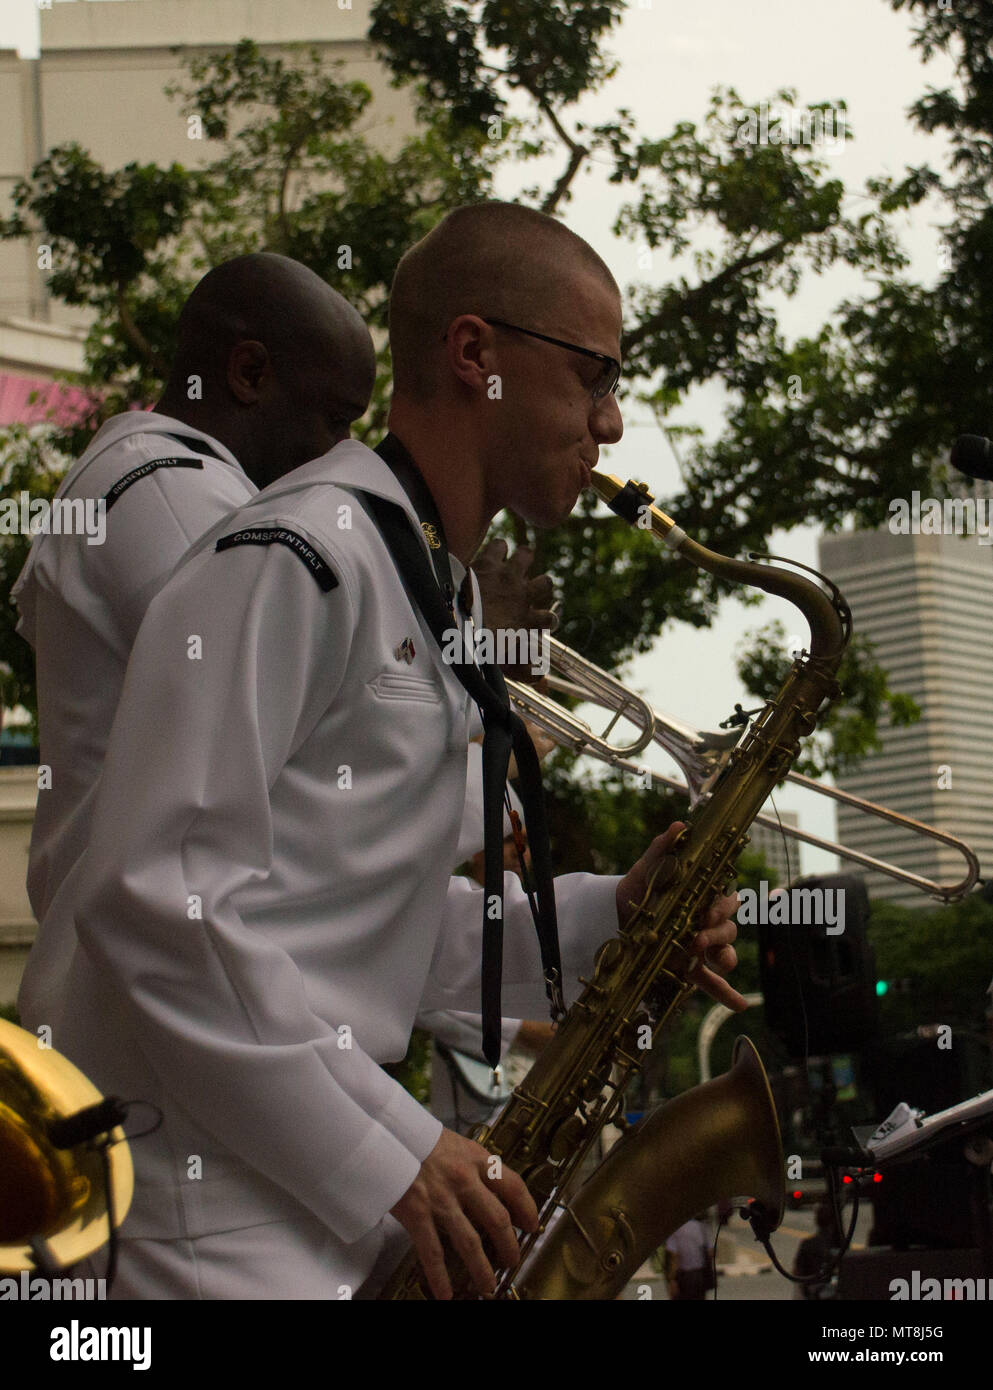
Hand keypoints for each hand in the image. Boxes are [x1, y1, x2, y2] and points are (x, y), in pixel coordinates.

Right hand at [390, 1127, 538, 1299]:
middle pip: (498, 1219)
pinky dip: (440, 1277)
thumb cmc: (418, 1137)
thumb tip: (487, 1185)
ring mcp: (441, 1199)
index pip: (513, 1185)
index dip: (528, 1208)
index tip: (532, 1224)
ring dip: (481, 1269)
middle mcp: (464, 1180)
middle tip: (512, 1260)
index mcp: (476, 1159)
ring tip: (487, 1286)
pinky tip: (445, 1293)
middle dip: (509, 1245)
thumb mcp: (455, 1143)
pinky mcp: (418, 1213)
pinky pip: (433, 1252)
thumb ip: (472, 1163)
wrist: (386, 1134)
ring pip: (470, 1242)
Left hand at [471, 539, 557, 683]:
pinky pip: (499, 545)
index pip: (551, 619)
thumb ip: (526, 672)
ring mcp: (508, 577)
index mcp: (529, 620)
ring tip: (515, 560)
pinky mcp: (489, 564)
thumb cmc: (485, 650)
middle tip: (526, 587)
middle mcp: (524, 595)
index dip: (548, 619)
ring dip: (522, 557)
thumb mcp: (509, 666)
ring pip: (526, 556)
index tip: (540, 621)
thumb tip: (544, 682)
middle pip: (545, 583)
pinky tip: (494, 550)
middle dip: (539, 584)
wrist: (460, 627)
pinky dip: (497, 546)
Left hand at [616, 822, 745, 1011]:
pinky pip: (711, 982)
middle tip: (697, 937)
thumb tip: (679, 826)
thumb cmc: (640, 887)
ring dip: (724, 958)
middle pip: (728, 928)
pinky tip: (740, 1006)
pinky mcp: (689, 967)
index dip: (721, 907)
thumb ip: (664, 848)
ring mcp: (700, 946)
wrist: (615, 914)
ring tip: (711, 961)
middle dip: (717, 933)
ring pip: (726, 953)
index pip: (724, 901)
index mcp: (702, 897)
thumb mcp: (648, 868)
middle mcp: (706, 922)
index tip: (706, 911)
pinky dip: (726, 993)